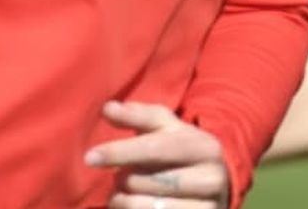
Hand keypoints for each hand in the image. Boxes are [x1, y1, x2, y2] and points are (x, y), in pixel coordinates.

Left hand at [83, 100, 229, 208]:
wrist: (217, 186)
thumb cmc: (182, 153)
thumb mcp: (168, 129)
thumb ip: (139, 116)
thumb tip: (109, 108)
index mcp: (204, 147)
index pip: (155, 149)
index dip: (121, 152)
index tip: (89, 157)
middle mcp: (210, 178)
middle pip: (141, 181)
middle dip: (122, 179)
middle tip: (128, 175)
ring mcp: (205, 206)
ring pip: (139, 206)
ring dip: (122, 200)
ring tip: (130, 193)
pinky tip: (137, 206)